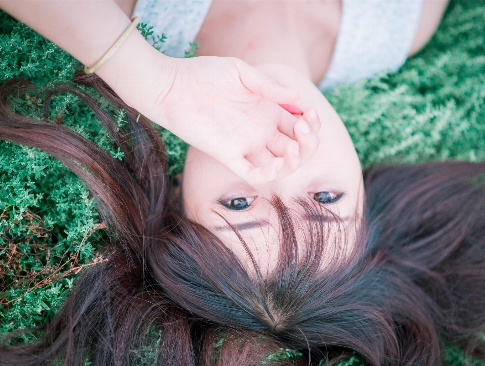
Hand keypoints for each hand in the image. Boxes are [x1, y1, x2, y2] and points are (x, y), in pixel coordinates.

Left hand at [144, 56, 319, 184]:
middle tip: (304, 126)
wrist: (172, 86)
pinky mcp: (229, 155)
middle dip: (309, 141)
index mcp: (267, 111)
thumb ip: (269, 85)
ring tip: (296, 146)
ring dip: (297, 160)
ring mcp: (246, 145)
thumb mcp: (242, 72)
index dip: (312, 123)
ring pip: (281, 164)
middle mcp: (260, 131)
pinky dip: (271, 174)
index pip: (300, 125)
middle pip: (296, 147)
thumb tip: (297, 97)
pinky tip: (280, 163)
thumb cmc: (204, 74)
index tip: (310, 111)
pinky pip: (255, 174)